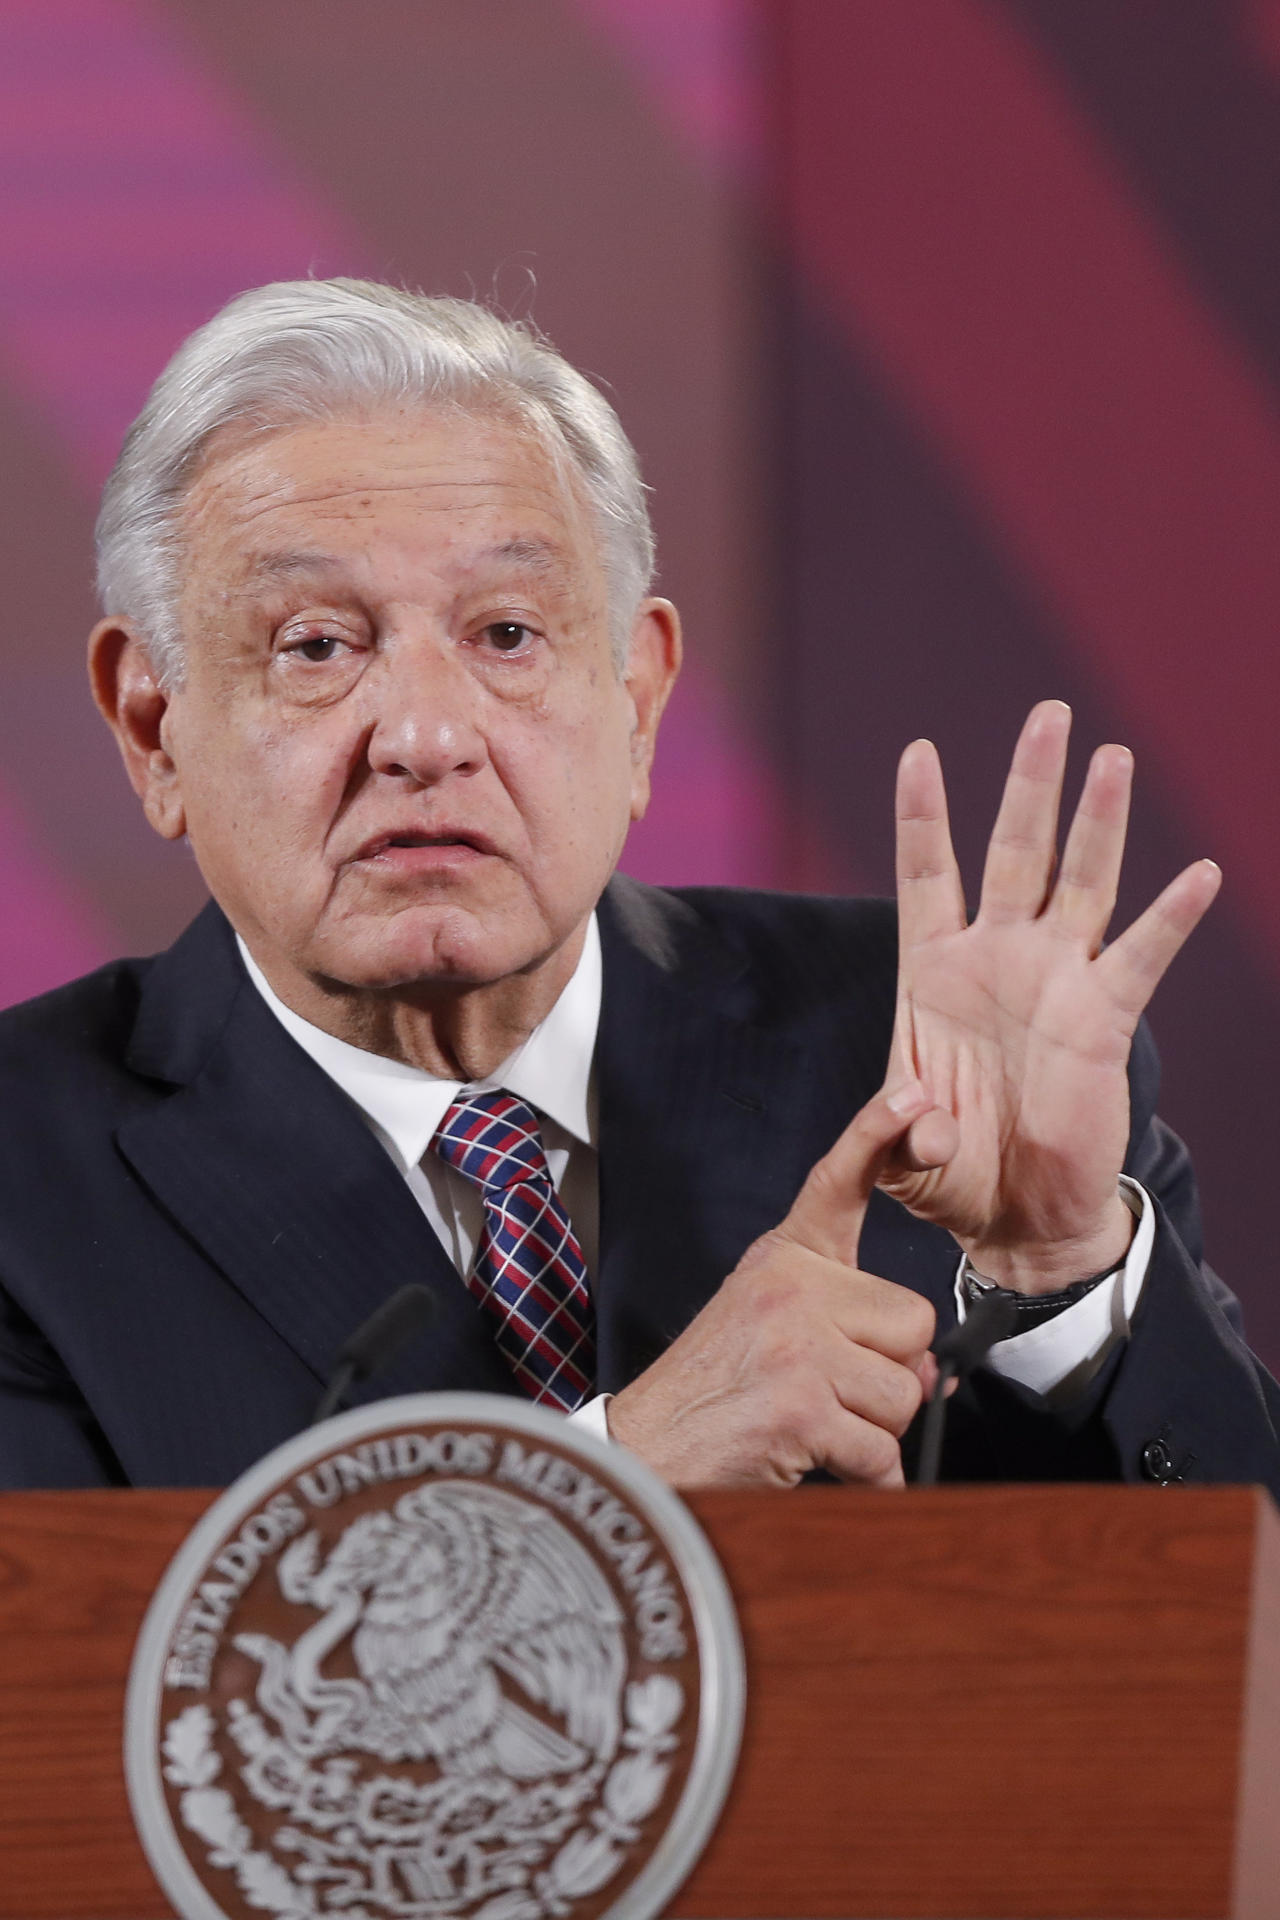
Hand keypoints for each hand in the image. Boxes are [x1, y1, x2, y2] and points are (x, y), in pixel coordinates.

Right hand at [608, 1082, 946, 1488]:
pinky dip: (867, 1478)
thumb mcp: (767, 1325)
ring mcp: (797, 1345)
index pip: (836, 1186)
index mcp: (783, 1261)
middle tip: (831, 1392)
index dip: (875, 1134)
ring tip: (814, 1427)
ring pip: (905, 1392)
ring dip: (874, 1430)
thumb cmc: (710, 1393)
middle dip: (889, 1373)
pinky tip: (818, 1464)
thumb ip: (848, 1326)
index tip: (910, 1095)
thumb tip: (931, 1368)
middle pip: (913, 1324)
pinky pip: (882, 1451)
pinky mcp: (802, 1405)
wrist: (644, 1453)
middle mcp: (790, 1290)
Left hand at [882, 700, 1219, 1292]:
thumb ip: (892, 1134)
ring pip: (1081, 881)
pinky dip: (1171, 918)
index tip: (919, 751)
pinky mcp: (1105, 1019)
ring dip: (1097, 822)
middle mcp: (997, 957)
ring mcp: (1055, 980)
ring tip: (1112, 757)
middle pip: (1015, 851)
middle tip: (1051, 712)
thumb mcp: (898, 1156)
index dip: (923, 815)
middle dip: (1030, 783)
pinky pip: (1142, 957)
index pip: (926, 874)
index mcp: (931, 972)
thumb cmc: (950, 1173)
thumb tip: (920, 1122)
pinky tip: (1199, 873)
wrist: (1016, 1217)